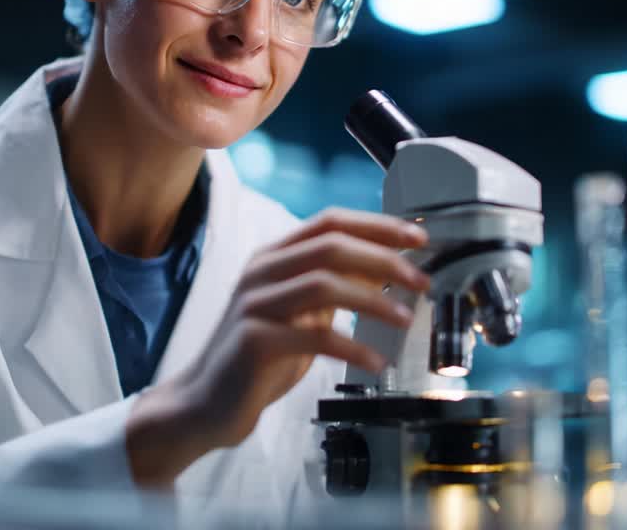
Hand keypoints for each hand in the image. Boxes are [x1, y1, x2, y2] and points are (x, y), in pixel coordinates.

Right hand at [126, 208, 429, 486]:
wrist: (206, 403)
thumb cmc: (258, 359)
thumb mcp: (303, 314)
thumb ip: (337, 287)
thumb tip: (388, 266)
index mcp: (273, 257)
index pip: (330, 222)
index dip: (377, 225)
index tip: (418, 238)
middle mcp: (261, 272)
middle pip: (331, 246)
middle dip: (384, 258)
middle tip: (421, 280)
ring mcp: (254, 305)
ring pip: (324, 283)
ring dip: (374, 300)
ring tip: (405, 319)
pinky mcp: (254, 342)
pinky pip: (314, 336)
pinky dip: (354, 347)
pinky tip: (376, 361)